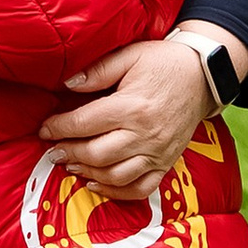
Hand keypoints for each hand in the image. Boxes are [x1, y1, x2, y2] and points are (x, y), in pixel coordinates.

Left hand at [37, 25, 247, 200]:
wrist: (203, 76)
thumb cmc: (163, 62)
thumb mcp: (131, 55)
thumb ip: (98, 70)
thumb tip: (67, 84)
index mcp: (133, 105)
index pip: (85, 123)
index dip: (59, 127)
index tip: (44, 128)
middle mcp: (145, 134)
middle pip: (97, 154)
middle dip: (69, 153)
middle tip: (53, 150)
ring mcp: (157, 153)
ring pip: (115, 176)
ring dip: (87, 173)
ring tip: (71, 164)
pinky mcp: (166, 163)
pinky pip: (140, 189)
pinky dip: (116, 193)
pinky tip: (96, 185)